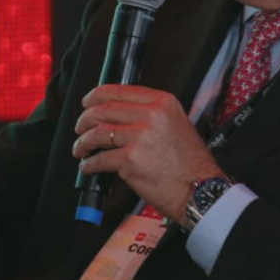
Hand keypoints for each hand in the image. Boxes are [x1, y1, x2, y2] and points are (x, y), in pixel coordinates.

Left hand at [74, 85, 222, 224]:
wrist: (199, 187)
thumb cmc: (190, 162)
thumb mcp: (177, 123)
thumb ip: (152, 113)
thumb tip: (120, 113)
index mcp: (162, 102)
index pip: (120, 91)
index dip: (97, 95)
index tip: (88, 102)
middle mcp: (151, 115)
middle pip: (104, 110)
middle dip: (85, 119)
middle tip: (80, 127)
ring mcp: (139, 137)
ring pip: (98, 133)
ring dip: (84, 142)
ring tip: (80, 149)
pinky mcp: (130, 160)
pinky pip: (100, 159)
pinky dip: (90, 164)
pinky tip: (88, 166)